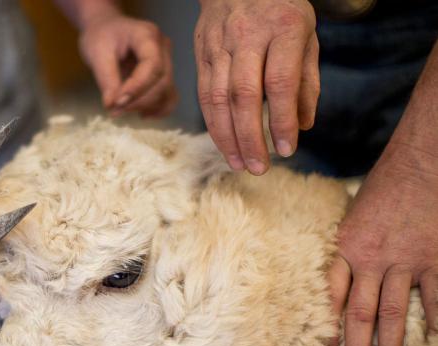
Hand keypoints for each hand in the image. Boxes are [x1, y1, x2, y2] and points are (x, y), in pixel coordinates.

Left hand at [79, 12, 176, 117]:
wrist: (105, 30)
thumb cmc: (100, 37)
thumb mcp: (97, 54)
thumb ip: (106, 79)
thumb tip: (113, 106)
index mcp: (148, 36)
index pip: (153, 64)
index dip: (138, 87)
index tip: (117, 102)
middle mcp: (163, 48)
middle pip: (162, 81)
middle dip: (139, 101)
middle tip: (114, 110)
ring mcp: (167, 62)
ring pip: (167, 92)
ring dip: (146, 107)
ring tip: (122, 111)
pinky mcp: (164, 76)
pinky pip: (169, 97)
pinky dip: (158, 110)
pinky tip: (141, 115)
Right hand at [194, 0, 318, 173]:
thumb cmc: (280, 12)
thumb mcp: (307, 36)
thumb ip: (306, 81)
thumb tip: (303, 125)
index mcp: (283, 29)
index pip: (280, 82)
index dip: (281, 120)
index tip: (286, 150)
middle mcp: (247, 36)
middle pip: (243, 95)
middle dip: (250, 137)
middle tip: (260, 168)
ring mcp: (220, 45)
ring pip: (217, 98)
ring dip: (227, 137)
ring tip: (239, 163)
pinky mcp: (201, 54)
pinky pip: (203, 95)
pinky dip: (213, 124)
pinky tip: (224, 144)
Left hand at [328, 143, 437, 345]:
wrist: (424, 159)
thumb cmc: (387, 184)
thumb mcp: (356, 215)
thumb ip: (352, 249)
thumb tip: (346, 278)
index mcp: (347, 249)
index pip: (335, 298)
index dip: (332, 329)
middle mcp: (372, 261)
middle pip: (361, 319)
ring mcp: (406, 262)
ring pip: (395, 317)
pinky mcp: (436, 258)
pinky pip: (435, 297)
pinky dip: (435, 320)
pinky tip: (433, 343)